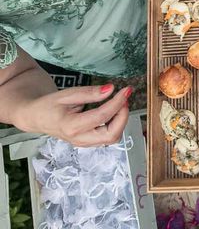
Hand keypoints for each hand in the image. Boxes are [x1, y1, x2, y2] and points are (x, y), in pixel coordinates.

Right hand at [16, 84, 131, 146]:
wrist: (36, 118)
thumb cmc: (49, 105)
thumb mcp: (67, 94)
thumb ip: (90, 93)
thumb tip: (111, 89)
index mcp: (71, 126)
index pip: (102, 117)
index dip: (117, 103)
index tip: (126, 90)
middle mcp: (79, 139)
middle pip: (111, 135)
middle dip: (123, 116)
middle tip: (124, 98)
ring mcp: (84, 143)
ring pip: (112, 138)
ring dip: (121, 120)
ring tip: (119, 103)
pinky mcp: (88, 142)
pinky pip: (108, 137)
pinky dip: (116, 124)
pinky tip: (114, 110)